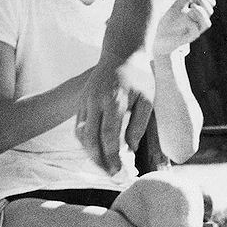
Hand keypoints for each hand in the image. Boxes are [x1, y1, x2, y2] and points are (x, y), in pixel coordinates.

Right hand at [76, 52, 154, 173]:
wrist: (122, 52)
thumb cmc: (139, 76)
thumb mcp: (147, 99)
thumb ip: (138, 124)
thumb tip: (130, 147)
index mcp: (114, 101)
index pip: (108, 136)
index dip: (112, 156)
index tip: (119, 171)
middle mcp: (95, 102)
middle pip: (91, 139)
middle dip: (99, 160)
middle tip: (111, 175)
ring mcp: (86, 101)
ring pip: (82, 134)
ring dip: (90, 153)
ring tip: (104, 166)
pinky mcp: (82, 101)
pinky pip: (79, 126)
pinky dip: (85, 142)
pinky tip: (96, 151)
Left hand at [154, 0, 214, 56]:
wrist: (160, 38)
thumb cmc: (169, 21)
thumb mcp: (177, 5)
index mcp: (198, 14)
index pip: (209, 3)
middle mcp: (199, 23)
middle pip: (209, 11)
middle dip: (202, 2)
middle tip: (191, 2)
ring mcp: (195, 31)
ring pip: (207, 23)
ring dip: (200, 12)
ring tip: (191, 8)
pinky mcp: (189, 38)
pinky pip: (194, 29)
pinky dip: (190, 22)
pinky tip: (184, 18)